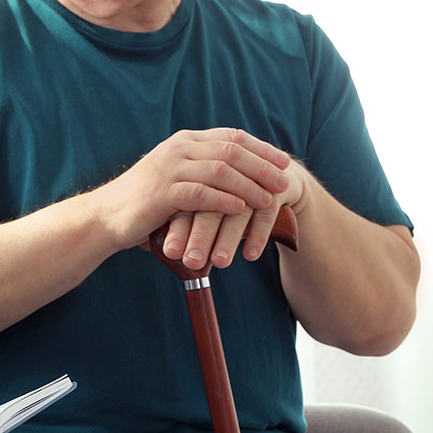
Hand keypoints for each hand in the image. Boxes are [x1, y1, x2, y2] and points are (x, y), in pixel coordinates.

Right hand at [97, 128, 291, 255]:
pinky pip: (202, 194)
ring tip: (269, 198)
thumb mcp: (176, 176)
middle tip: (284, 181)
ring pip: (221, 170)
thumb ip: (202, 170)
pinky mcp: (162, 192)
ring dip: (249, 185)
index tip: (284, 161)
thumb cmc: (146, 201)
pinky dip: (225, 200)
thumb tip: (241, 174)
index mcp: (185, 141)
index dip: (261, 148)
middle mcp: (179, 149)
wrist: (106, 215)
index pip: (231, 137)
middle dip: (262, 166)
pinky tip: (241, 209)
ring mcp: (170, 169)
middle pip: (231, 150)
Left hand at [159, 156, 309, 269]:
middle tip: (191, 262)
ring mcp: (254, 176)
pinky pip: (268, 212)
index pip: (185, 198)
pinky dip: (258, 235)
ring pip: (238, 208)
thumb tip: (153, 246)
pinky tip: (249, 256)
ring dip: (228, 238)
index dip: (177, 226)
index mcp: (201, 168)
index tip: (169, 253)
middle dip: (200, 235)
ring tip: (219, 263)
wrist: (278, 178)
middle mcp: (226, 171)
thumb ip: (184, 218)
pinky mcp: (279, 186)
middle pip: (209, 202)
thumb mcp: (206, 203)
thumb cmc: (230, 197)